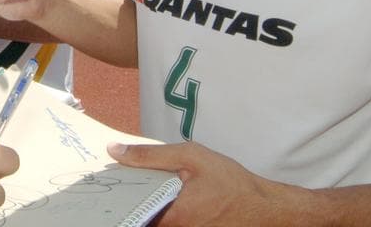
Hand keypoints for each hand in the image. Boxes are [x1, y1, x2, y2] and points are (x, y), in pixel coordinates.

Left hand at [108, 141, 298, 225]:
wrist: (264, 209)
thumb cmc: (232, 183)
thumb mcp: (191, 157)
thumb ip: (151, 155)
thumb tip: (115, 151)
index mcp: (172, 216)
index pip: (130, 212)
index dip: (116, 198)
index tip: (107, 185)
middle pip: (139, 217)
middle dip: (128, 201)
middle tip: (122, 182)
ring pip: (153, 220)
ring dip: (144, 206)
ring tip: (141, 187)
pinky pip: (166, 222)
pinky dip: (159, 210)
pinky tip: (162, 196)